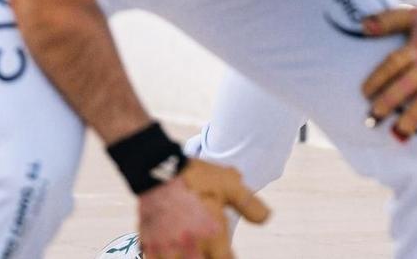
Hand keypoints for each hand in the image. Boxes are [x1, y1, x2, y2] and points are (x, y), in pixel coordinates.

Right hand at [135, 160, 269, 258]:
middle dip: (206, 257)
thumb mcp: (228, 184)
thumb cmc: (195, 176)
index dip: (227, 258)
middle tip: (207, 249)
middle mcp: (191, 246)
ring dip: (187, 258)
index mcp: (213, 235)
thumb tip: (266, 218)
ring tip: (189, 252)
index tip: (226, 253)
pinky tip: (171, 253)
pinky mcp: (150, 246)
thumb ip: (248, 204)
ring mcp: (168, 249)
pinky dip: (164, 258)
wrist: (156, 167)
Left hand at [358, 8, 416, 142]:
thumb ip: (388, 20)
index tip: (364, 94)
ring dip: (414, 117)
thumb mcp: (414, 16)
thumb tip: (363, 26)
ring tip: (399, 133)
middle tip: (373, 118)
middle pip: (408, 84)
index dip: (378, 78)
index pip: (394, 63)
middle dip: (389, 102)